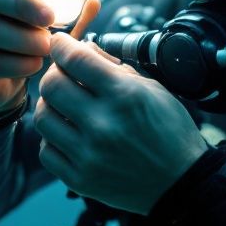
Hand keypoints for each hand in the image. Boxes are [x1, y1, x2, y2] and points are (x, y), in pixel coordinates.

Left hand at [34, 33, 208, 214]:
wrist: (182, 181)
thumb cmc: (170, 132)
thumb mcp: (153, 88)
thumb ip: (115, 67)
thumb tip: (83, 48)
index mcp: (125, 96)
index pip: (75, 59)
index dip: (61, 46)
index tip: (59, 44)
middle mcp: (103, 124)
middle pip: (52, 86)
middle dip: (54, 73)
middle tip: (63, 75)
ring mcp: (89, 155)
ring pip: (43, 118)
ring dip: (51, 105)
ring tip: (65, 106)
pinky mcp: (80, 179)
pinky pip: (46, 151)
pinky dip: (53, 138)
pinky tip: (68, 134)